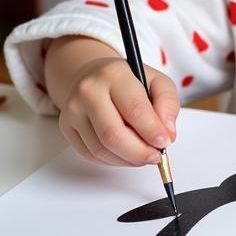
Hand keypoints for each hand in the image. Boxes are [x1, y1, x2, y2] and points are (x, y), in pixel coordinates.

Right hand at [44, 36, 178, 166]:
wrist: (94, 77)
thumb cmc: (130, 82)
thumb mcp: (157, 82)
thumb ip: (168, 104)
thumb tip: (168, 133)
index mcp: (114, 74)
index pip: (134, 109)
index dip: (152, 131)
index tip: (165, 142)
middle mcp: (88, 91)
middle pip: (113, 135)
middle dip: (139, 152)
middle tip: (156, 157)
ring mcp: (73, 110)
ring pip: (101, 149)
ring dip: (128, 159)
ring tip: (144, 154)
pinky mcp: (66, 127)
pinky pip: (91, 155)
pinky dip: (114, 161)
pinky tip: (126, 154)